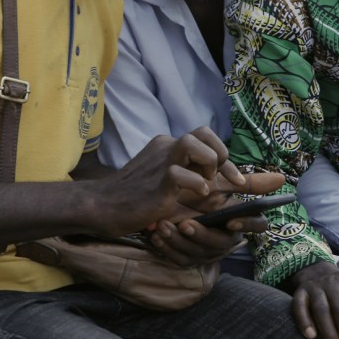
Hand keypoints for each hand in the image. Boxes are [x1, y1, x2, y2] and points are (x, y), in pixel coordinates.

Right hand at [95, 126, 245, 236]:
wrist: (102, 206)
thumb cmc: (138, 200)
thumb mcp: (174, 189)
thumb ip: (201, 183)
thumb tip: (236, 185)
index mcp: (169, 148)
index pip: (204, 137)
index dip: (224, 155)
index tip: (236, 181)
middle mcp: (166, 148)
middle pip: (202, 132)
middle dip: (221, 154)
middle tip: (221, 179)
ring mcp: (160, 162)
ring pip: (193, 142)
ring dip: (209, 163)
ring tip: (205, 184)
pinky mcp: (156, 181)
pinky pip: (180, 173)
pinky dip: (196, 184)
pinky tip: (196, 195)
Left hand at [147, 172, 284, 265]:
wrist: (166, 204)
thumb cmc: (198, 193)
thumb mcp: (219, 185)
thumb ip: (249, 183)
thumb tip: (282, 178)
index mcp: (238, 223)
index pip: (256, 227)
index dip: (245, 225)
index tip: (229, 220)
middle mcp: (224, 241)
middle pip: (219, 245)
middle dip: (201, 235)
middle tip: (185, 222)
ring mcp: (204, 252)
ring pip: (195, 254)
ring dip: (178, 240)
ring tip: (163, 224)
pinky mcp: (185, 258)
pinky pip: (177, 259)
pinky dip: (166, 248)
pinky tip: (155, 236)